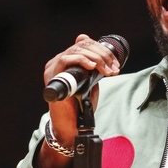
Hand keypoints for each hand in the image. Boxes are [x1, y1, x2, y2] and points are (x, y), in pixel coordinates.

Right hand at [37, 34, 120, 167]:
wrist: (71, 124)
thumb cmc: (80, 105)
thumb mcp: (91, 81)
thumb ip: (94, 68)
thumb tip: (103, 53)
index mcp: (67, 60)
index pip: (83, 42)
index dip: (101, 49)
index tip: (115, 62)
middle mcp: (58, 61)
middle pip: (81, 45)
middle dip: (102, 55)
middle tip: (114, 68)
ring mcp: (54, 67)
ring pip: (76, 50)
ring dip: (97, 59)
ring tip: (107, 71)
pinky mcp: (52, 76)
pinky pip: (65, 59)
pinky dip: (81, 60)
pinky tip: (92, 67)